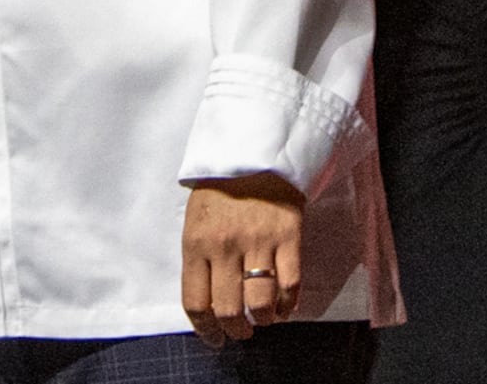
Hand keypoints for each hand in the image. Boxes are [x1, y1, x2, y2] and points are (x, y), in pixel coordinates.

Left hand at [182, 174, 304, 345]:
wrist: (254, 148)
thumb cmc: (221, 186)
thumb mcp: (196, 220)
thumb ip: (198, 259)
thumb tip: (208, 305)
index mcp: (196, 242)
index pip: (196, 302)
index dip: (206, 330)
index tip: (215, 338)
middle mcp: (225, 245)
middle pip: (229, 309)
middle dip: (236, 330)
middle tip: (242, 331)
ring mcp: (258, 240)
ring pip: (260, 302)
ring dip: (263, 319)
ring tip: (263, 318)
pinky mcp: (288, 234)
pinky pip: (290, 283)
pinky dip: (288, 303)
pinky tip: (285, 306)